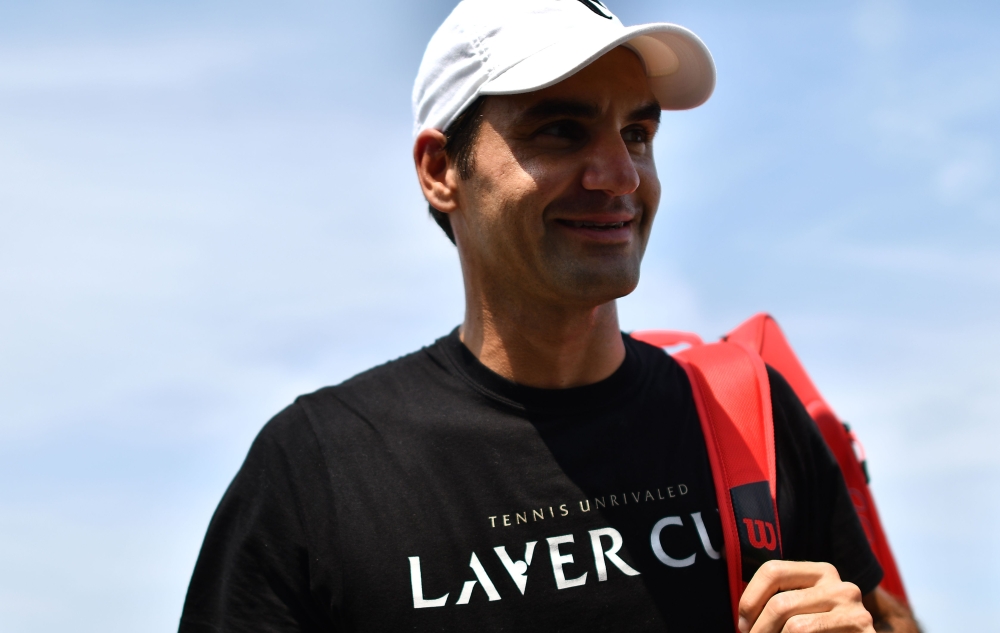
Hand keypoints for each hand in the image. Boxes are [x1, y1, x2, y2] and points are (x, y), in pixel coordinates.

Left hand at [738, 560, 873, 632]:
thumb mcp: (801, 611)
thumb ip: (778, 603)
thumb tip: (741, 618)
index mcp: (821, 572)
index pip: (773, 570)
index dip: (750, 600)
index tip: (742, 625)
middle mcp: (841, 587)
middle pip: (780, 603)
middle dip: (758, 630)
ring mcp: (855, 612)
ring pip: (794, 627)